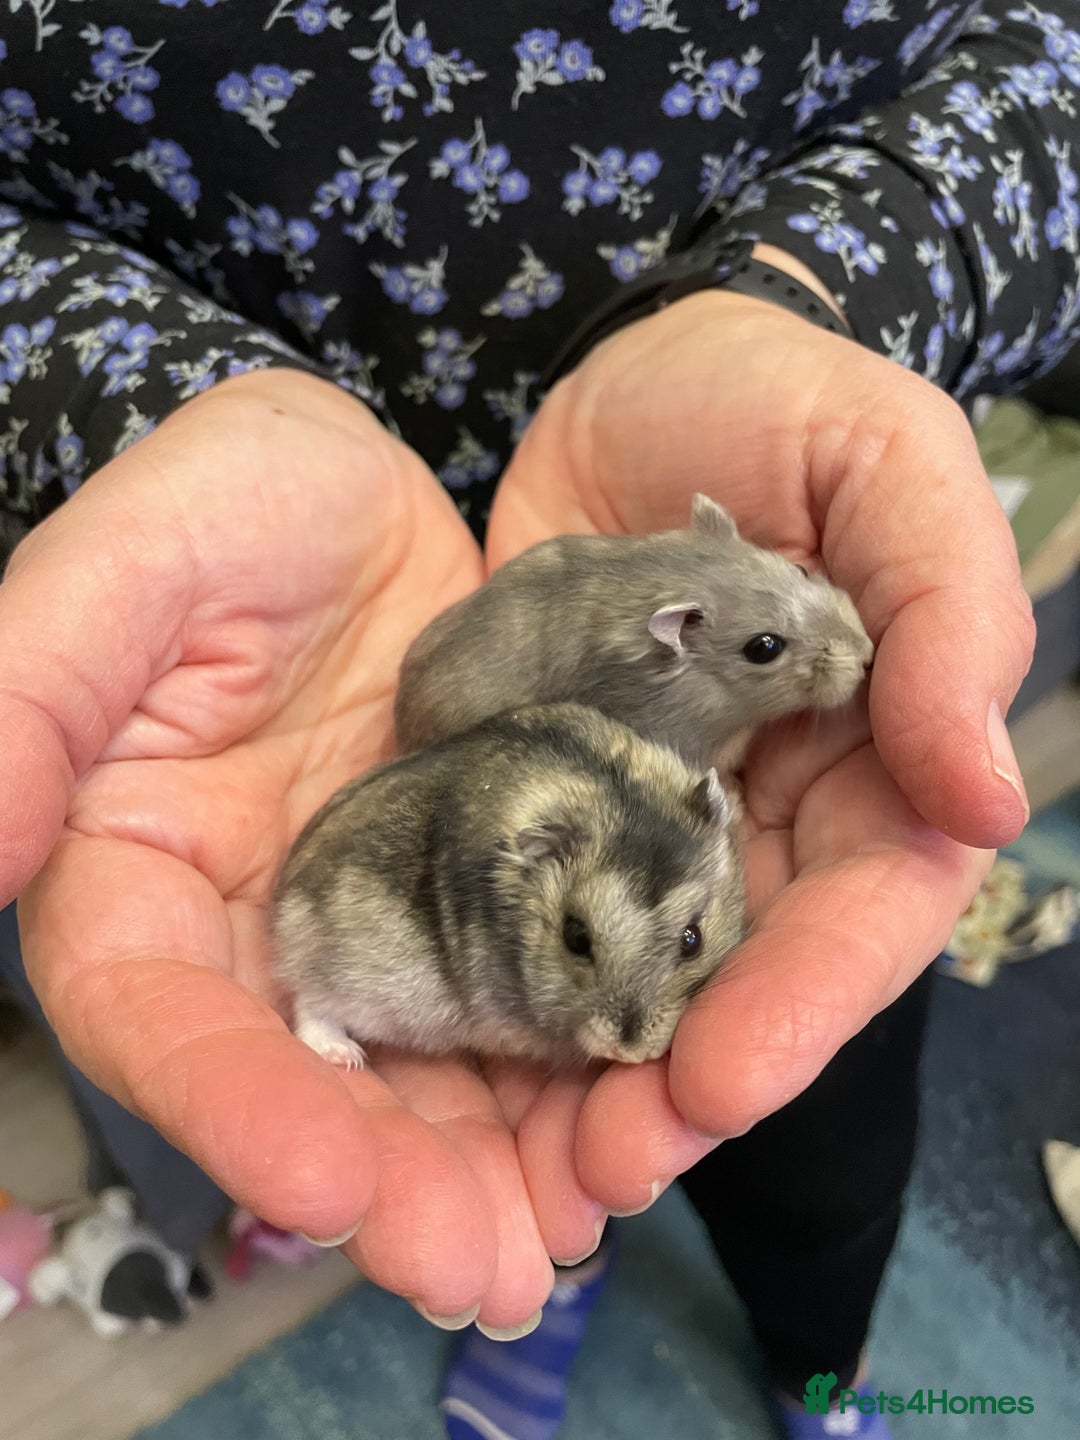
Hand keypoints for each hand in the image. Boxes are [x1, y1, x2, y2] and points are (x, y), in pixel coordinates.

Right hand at [4, 370, 566, 1327]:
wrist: (364, 493)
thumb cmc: (230, 505)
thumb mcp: (130, 569)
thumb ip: (32, 693)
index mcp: (146, 878)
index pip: (167, 1022)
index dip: (235, 1110)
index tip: (326, 1184)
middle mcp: (267, 931)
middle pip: (316, 1087)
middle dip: (397, 1187)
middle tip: (486, 1275)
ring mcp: (390, 923)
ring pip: (435, 1073)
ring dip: (502, 1170)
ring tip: (573, 1242)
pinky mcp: (497, 896)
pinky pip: (534, 1001)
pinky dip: (580, 1073)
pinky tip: (641, 1124)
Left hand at [486, 280, 1033, 1212]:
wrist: (629, 371)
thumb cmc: (776, 403)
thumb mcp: (887, 463)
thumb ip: (949, 606)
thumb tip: (986, 793)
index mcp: (870, 758)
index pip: (864, 907)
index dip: (810, 1000)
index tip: (729, 1080)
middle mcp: (765, 813)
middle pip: (745, 974)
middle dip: (687, 1079)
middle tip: (607, 1172)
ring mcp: (648, 811)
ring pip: (635, 966)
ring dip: (592, 1072)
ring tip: (528, 1167)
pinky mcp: (545, 792)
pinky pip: (532, 898)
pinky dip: (504, 980)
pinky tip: (452, 1056)